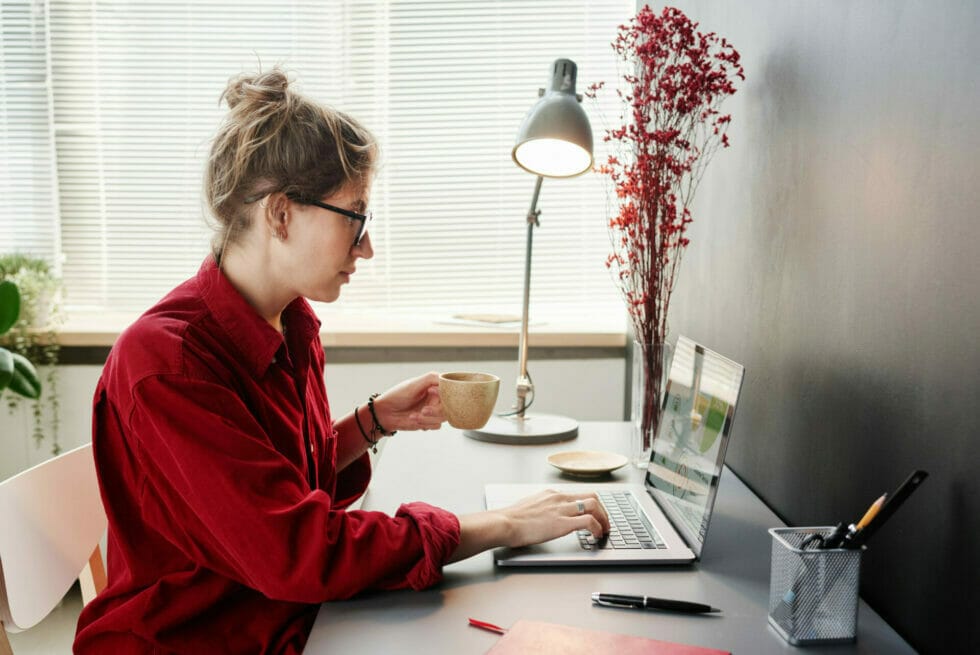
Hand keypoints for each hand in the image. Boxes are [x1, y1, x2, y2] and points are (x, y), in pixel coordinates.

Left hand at [372, 372, 443, 431]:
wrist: (384, 413)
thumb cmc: (397, 396)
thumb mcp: (413, 384)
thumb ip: (431, 379)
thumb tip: (446, 379)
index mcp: (434, 386)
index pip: (449, 390)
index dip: (442, 392)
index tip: (430, 391)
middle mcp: (435, 398)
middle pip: (449, 406)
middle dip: (435, 410)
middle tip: (423, 410)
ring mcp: (433, 410)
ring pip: (443, 417)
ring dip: (428, 418)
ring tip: (413, 416)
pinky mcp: (429, 421)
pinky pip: (436, 425)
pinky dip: (426, 424)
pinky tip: (414, 419)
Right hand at [450, 490, 609, 561]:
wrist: (504, 523)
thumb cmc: (510, 519)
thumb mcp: (528, 507)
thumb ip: (540, 509)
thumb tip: (543, 516)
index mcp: (551, 494)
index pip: (579, 494)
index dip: (591, 504)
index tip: (595, 514)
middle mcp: (559, 498)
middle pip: (592, 496)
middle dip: (603, 510)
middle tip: (605, 523)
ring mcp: (562, 509)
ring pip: (594, 505)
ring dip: (604, 518)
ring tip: (604, 530)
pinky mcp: (563, 523)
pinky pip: (589, 521)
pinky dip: (597, 528)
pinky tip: (596, 536)